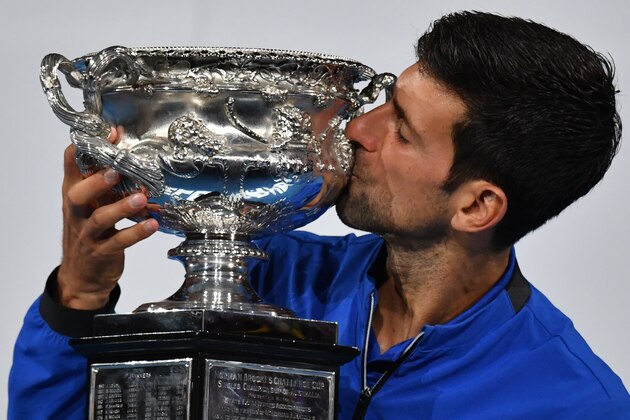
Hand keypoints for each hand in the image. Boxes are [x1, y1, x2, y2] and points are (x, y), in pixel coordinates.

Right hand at [57, 128, 158, 308]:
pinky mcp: (101, 253)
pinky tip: (152, 225)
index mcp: (74, 195)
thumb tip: (125, 150)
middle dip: (96, 181)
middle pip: (78, 194)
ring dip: (121, 207)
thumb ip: (104, 181)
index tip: (110, 133)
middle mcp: (77, 212)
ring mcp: (87, 234)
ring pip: (100, 219)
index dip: (88, 148)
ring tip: (141, 197)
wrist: (82, 277)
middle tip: (116, 171)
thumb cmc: (90, 232)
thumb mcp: (91, 204)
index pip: (72, 166)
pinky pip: (118, 241)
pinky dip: (136, 233)